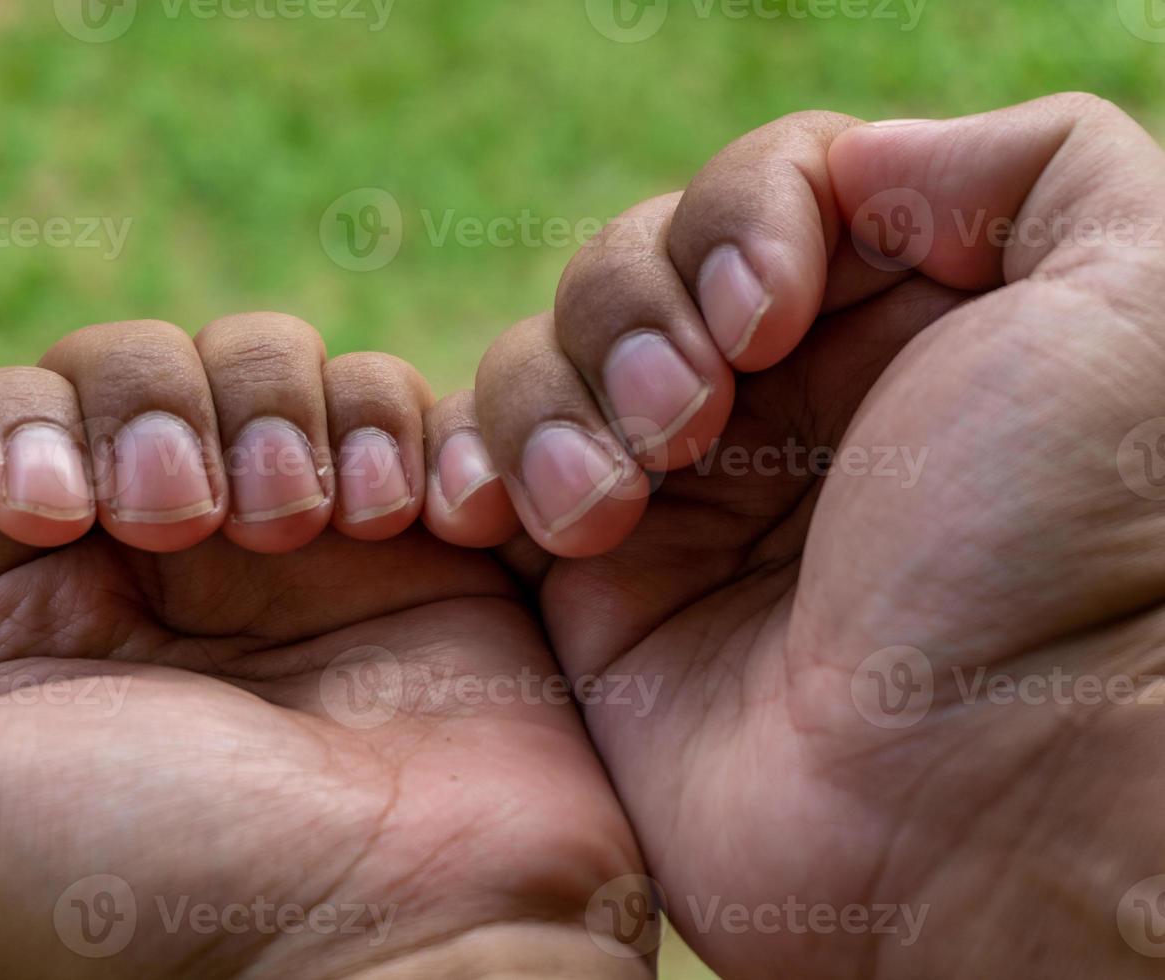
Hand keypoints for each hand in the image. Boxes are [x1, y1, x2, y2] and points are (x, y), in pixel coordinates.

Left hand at [0, 316, 647, 977]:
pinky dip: (400, 428)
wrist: (404, 940)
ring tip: (312, 523)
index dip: (20, 424)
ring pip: (264, 359)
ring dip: (280, 406)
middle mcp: (167, 566)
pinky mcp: (421, 536)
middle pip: (129, 365)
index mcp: (41, 617)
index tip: (64, 512)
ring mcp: (302, 542)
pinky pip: (398, 404)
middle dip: (155, 403)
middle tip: (193, 516)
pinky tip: (409, 522)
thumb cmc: (155, 898)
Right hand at [470, 94, 1164, 976]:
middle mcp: (779, 407)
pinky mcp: (588, 600)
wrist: (999, 795)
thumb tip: (854, 167)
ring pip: (540, 365)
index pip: (751, 199)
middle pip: (626, 272)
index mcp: (893, 323)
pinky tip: (490, 511)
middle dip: (630, 320)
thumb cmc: (1068, 535)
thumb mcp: (1140, 281)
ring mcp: (677, 504)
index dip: (728, 226)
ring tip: (605, 505)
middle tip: (689, 421)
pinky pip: (481, 482)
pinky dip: (463, 467)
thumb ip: (1027, 163)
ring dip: (549, 402)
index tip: (762, 316)